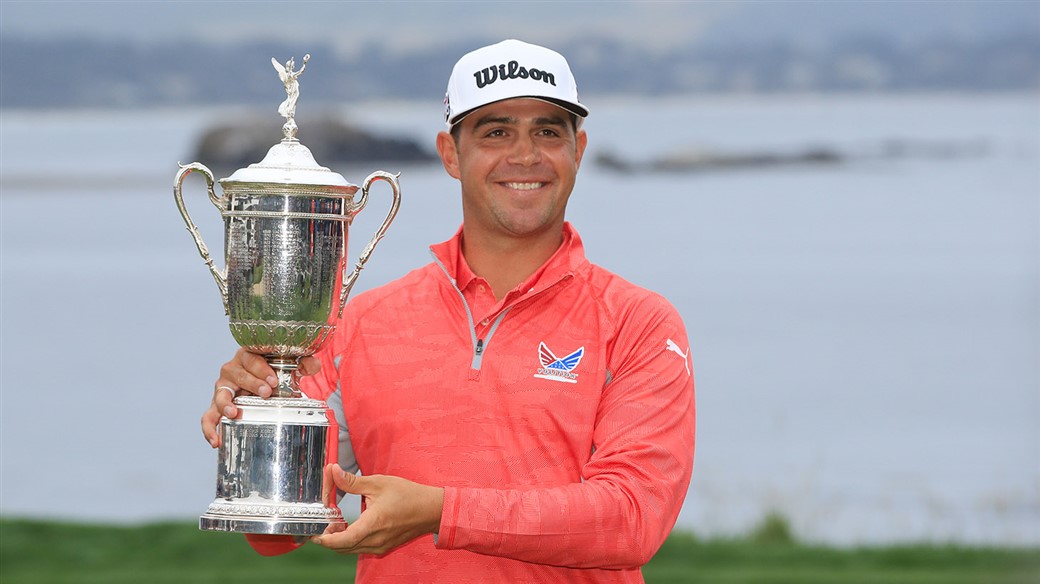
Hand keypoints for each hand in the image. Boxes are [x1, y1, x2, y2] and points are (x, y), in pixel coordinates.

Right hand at [200, 348, 320, 446]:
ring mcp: (223, 388)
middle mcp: (232, 369)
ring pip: (220, 394)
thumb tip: (313, 366)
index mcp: (248, 356)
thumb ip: (303, 363)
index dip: (262, 369)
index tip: (274, 380)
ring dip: (225, 404)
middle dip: (251, 384)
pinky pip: (209, 416)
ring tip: (234, 413)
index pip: (251, 358)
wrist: (264, 380)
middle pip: (237, 374)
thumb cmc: (274, 370)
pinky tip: (216, 440)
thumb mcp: (290, 365)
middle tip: (267, 393)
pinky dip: (210, 428)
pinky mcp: (218, 405)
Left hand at [310, 464, 443, 554]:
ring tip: (337, 522)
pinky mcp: (383, 547)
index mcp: (373, 524)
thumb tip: (333, 472)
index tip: (313, 531)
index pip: (341, 541)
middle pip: (342, 548)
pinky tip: (351, 526)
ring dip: (339, 540)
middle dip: (328, 538)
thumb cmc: (409, 495)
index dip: (324, 539)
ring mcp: (380, 546)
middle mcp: (375, 540)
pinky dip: (350, 541)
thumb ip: (352, 481)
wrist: (431, 509)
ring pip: (350, 550)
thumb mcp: (378, 483)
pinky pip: (360, 548)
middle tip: (325, 522)